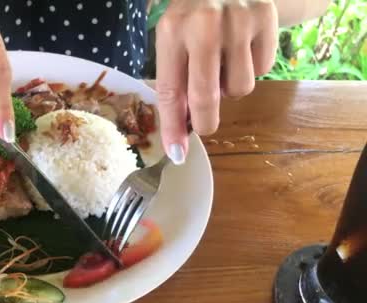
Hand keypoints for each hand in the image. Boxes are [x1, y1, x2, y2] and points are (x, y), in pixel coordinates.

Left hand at [155, 0, 277, 163]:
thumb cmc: (193, 16)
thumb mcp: (173, 37)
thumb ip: (174, 79)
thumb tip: (182, 133)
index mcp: (172, 31)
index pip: (169, 91)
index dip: (173, 127)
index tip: (177, 153)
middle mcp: (204, 25)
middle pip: (205, 97)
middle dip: (204, 122)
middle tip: (204, 126)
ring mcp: (239, 21)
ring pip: (239, 88)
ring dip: (230, 88)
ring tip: (223, 64)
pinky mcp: (266, 18)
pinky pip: (262, 70)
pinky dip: (252, 68)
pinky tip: (241, 48)